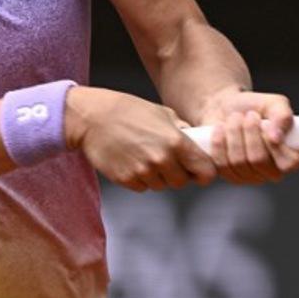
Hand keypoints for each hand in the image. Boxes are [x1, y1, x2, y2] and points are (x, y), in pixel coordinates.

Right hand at [65, 86, 215, 191]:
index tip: (200, 171)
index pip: (204, 171)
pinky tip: (133, 161)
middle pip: (181, 182)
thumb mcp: (162, 113)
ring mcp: (143, 172)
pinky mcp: (127, 180)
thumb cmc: (128, 110)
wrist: (93, 118)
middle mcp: (162, 159)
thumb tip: (196, 142)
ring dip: (158, 176)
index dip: (204, 172)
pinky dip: (141, 179)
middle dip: (178, 174)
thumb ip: (182, 130)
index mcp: (176, 142)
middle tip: (168, 161)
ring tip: (146, 156)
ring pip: (161, 186)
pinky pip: (142, 187)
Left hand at [198, 87, 298, 183]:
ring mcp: (250, 176)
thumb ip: (282, 116)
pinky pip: (222, 163)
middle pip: (258, 160)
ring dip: (234, 132)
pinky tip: (221, 129)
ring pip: (238, 161)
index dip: (276, 145)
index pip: (289, 164)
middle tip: (249, 115)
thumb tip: (276, 137)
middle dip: (250, 131)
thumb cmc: (254, 106)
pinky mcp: (229, 175)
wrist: (226, 106)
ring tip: (235, 118)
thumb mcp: (274, 103)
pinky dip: (220, 141)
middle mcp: (271, 171)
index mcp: (289, 156)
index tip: (265, 124)